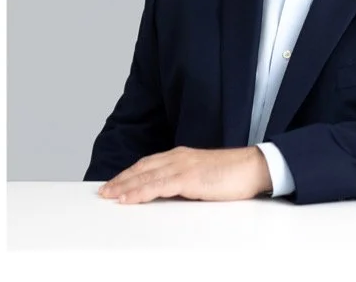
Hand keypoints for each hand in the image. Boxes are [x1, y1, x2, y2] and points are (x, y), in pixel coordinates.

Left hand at [98, 145, 271, 203]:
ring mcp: (183, 166)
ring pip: (146, 176)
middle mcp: (178, 157)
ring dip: (124, 186)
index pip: (148, 164)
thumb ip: (185, 182)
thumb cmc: (232, 175)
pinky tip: (129, 199)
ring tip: (109, 195)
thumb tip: (169, 195)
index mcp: (182, 156)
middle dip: (121, 180)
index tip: (115, 183)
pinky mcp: (189, 178)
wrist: (253, 167)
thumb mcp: (203, 178)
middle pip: (142, 168)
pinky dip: (140, 191)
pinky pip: (158, 185)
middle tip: (103, 191)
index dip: (130, 173)